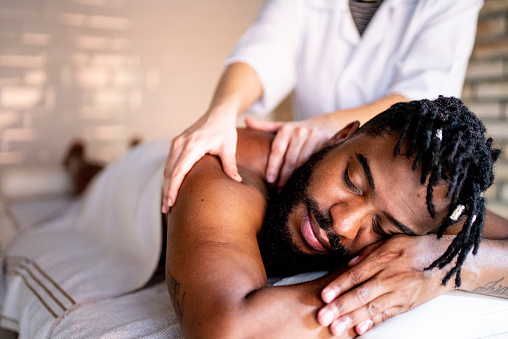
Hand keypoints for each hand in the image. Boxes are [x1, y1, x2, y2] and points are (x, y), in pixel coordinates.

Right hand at [162, 107, 241, 212]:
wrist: (218, 113)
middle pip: (170, 172)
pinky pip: (169, 163)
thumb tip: (237, 181)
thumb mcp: (229, 147)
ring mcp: (176, 143)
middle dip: (167, 192)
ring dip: (166, 186)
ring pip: (167, 169)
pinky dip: (169, 177)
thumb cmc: (225, 130)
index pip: (179, 171)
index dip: (174, 188)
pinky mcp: (176, 144)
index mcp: (193, 145)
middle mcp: (181, 143)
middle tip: (166, 210)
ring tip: (167, 204)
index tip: (171, 203)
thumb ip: (230, 164)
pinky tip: (170, 189)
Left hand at [245, 117, 334, 188]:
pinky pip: (315, 161)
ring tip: (289, 190)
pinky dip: (309, 172)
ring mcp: (314, 137)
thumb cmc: (298, 129)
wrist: (325, 123)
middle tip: (278, 190)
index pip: (277, 151)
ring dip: (296, 177)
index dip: (273, 166)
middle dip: (284, 176)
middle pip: (290, 159)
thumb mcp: (282, 126)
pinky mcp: (325, 142)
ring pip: (303, 162)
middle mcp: (300, 132)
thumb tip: (246, 121)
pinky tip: (304, 182)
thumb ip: (264, 126)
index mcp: (286, 129)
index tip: (269, 180)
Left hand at [317, 235, 453, 335]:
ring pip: (371, 308)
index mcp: (383, 260)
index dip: (338, 286)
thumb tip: (349, 264)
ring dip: (351, 319)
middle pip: (361, 294)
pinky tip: (360, 330)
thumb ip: (367, 253)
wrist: (447, 262)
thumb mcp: (390, 242)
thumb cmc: (415, 248)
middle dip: (340, 307)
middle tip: (323, 316)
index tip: (324, 295)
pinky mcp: (406, 305)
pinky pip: (387, 316)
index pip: (356, 275)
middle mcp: (390, 278)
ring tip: (335, 327)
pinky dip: (372, 324)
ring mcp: (399, 293)